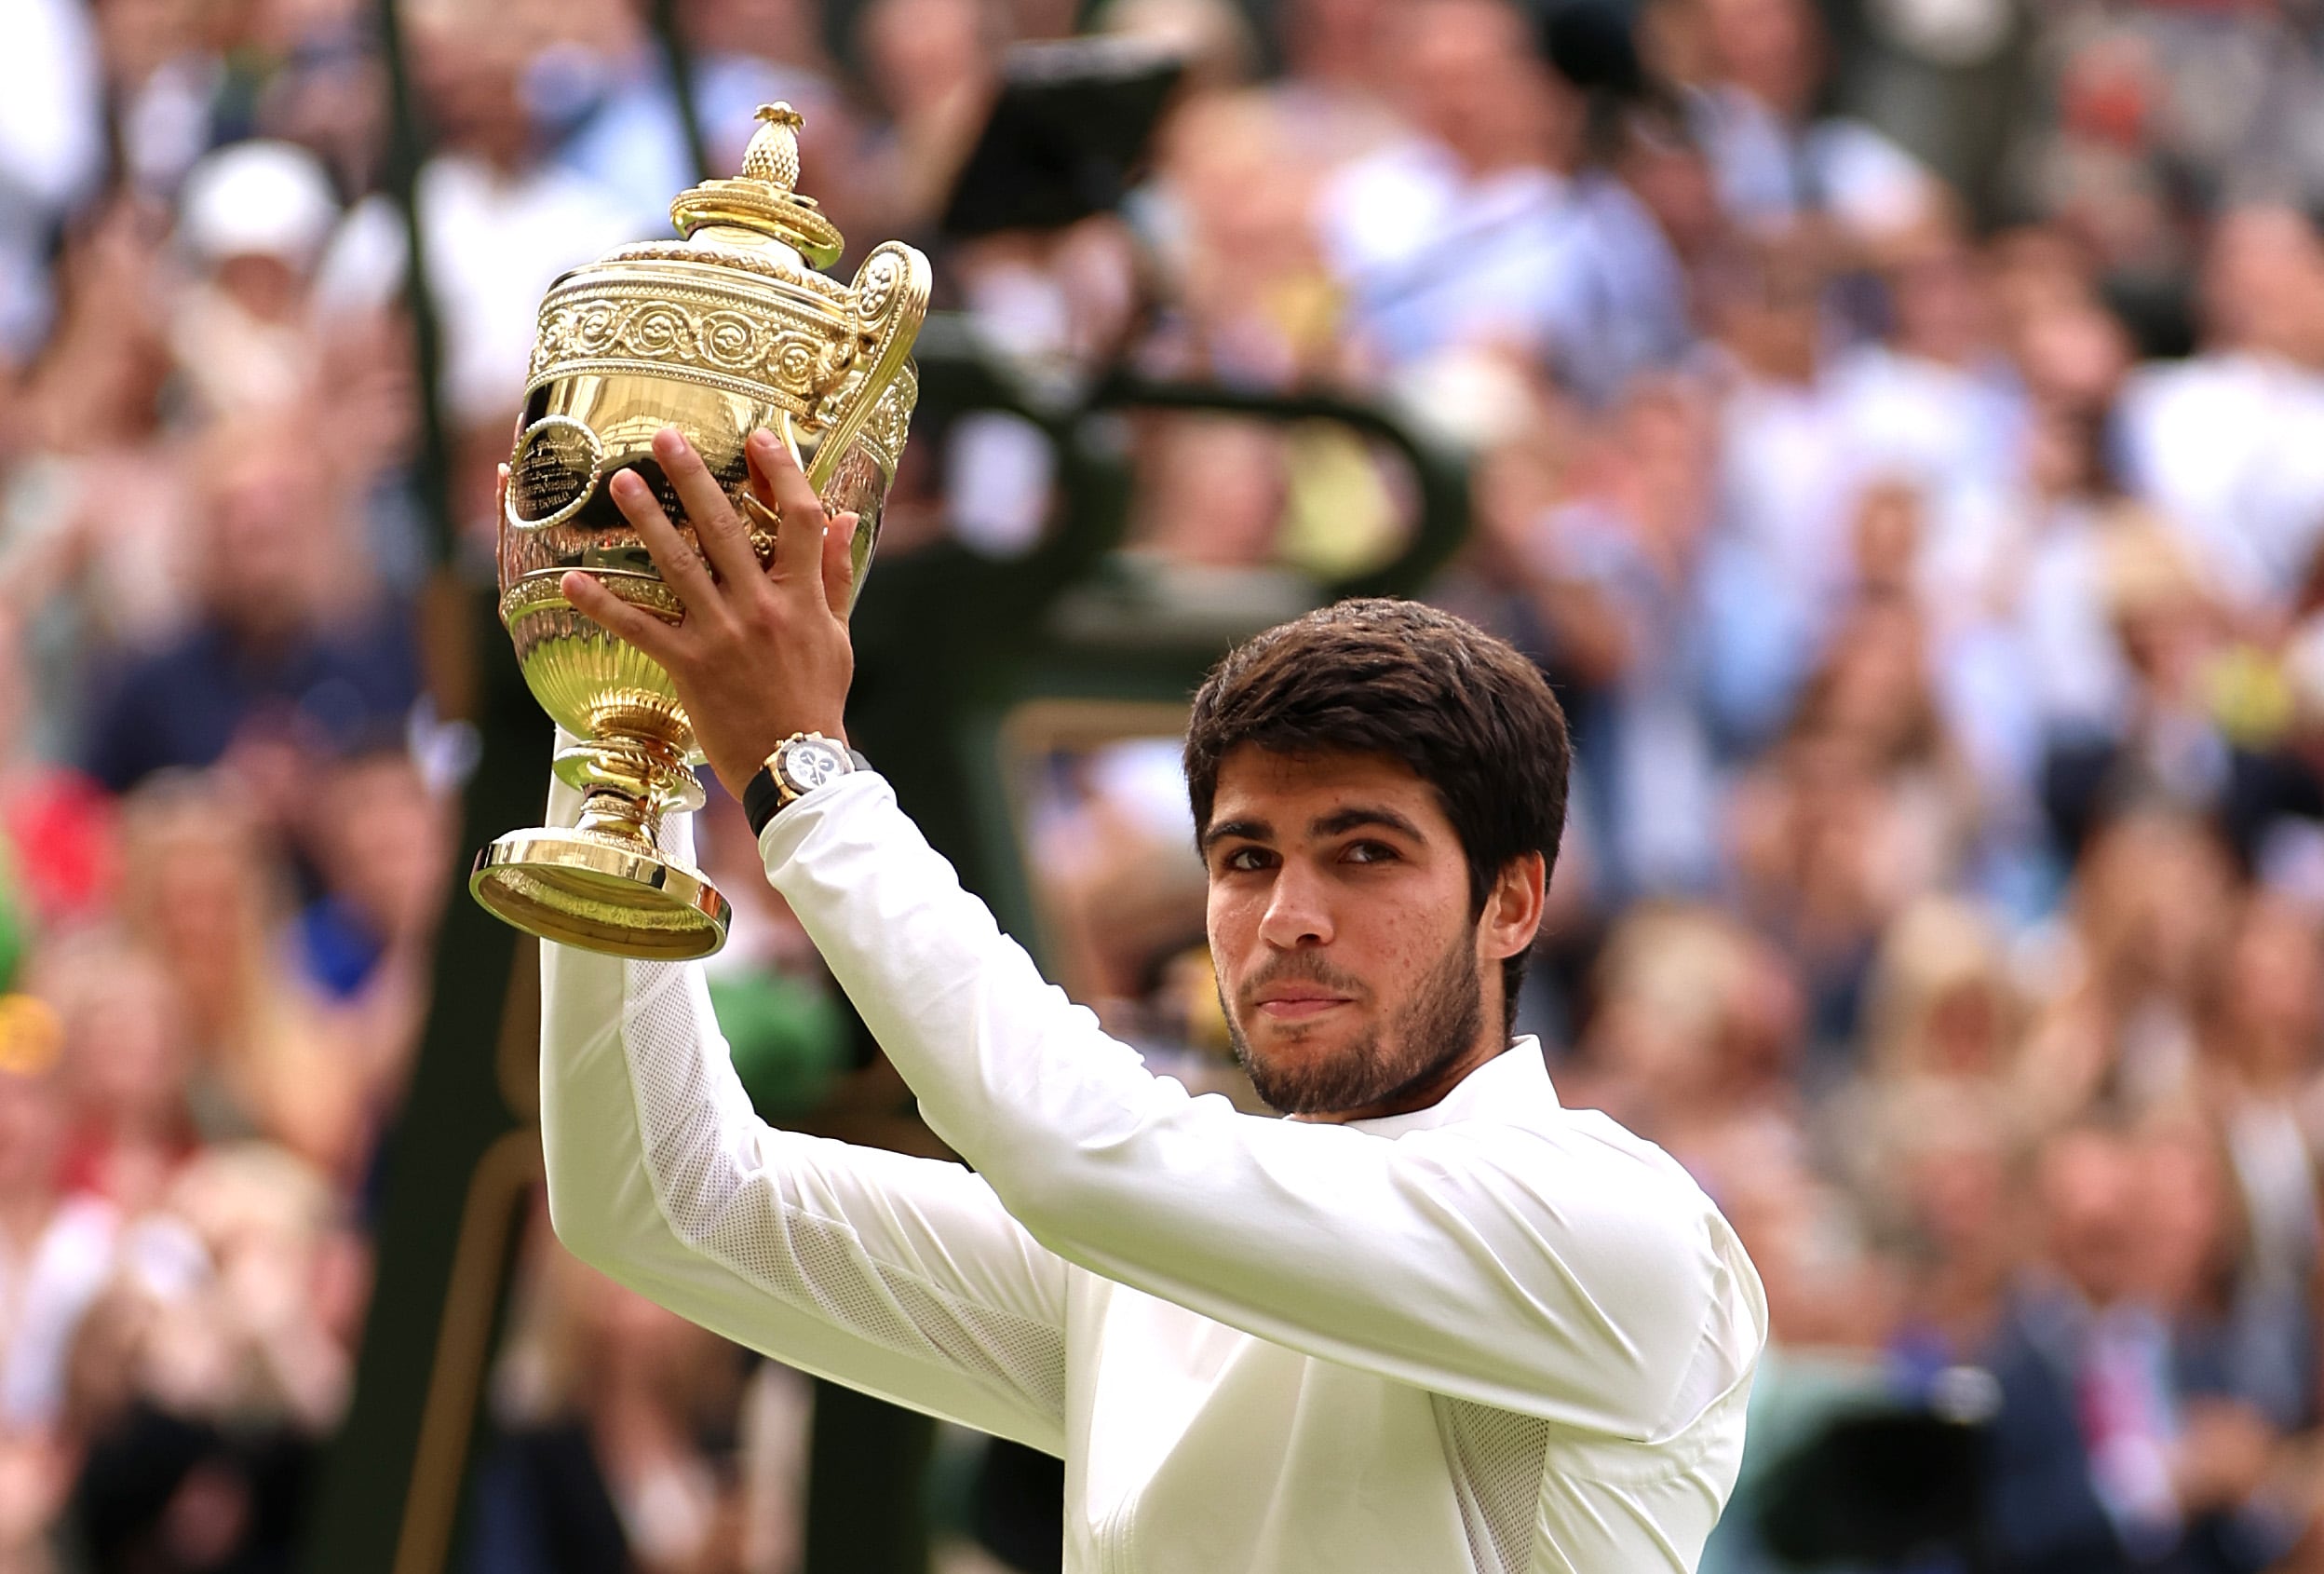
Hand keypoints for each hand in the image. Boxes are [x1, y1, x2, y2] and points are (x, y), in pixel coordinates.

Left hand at [561, 426, 857, 792]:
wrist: (795, 765)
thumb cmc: (817, 699)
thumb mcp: (838, 635)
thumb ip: (836, 575)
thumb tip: (845, 520)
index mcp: (803, 597)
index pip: (799, 519)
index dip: (781, 473)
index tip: (758, 438)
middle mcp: (761, 607)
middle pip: (726, 528)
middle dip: (693, 478)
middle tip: (665, 438)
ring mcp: (722, 635)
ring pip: (679, 565)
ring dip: (647, 520)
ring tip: (621, 482)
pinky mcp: (688, 665)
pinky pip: (640, 627)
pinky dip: (603, 604)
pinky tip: (571, 579)